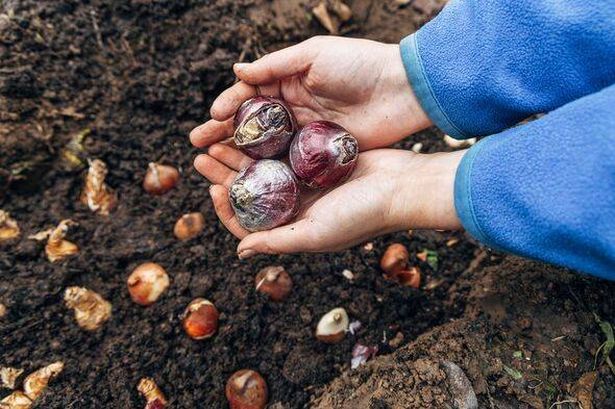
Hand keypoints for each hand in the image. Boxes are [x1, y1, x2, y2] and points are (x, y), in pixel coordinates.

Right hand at [190, 36, 430, 150]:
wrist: (404, 90)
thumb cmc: (360, 64)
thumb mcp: (314, 55)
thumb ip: (275, 66)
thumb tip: (237, 71)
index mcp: (289, 81)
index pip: (250, 95)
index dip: (228, 107)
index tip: (210, 119)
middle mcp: (294, 108)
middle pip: (252, 123)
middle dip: (224, 133)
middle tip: (198, 146)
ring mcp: (306, 132)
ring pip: (266, 145)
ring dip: (240, 154)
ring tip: (215, 165)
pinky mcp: (321, 153)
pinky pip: (290, 161)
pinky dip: (270, 169)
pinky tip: (251, 178)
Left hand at [194, 145, 463, 258]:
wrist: (401, 186)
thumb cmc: (362, 215)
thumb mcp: (316, 233)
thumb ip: (278, 241)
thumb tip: (240, 251)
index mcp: (293, 229)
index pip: (249, 224)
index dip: (227, 208)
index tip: (215, 188)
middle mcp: (296, 207)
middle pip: (250, 192)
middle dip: (225, 175)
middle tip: (203, 156)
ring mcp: (305, 183)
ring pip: (262, 168)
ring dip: (239, 155)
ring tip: (217, 139)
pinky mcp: (315, 161)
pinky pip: (282, 150)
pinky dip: (265, 142)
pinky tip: (250, 128)